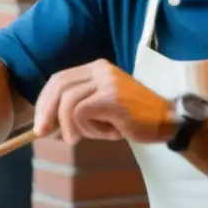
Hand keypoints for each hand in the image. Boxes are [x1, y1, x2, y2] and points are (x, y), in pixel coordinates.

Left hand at [33, 59, 176, 144]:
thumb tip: (47, 126)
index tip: (40, 123)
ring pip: (67, 102)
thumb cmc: (134, 119)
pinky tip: (106, 133)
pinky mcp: (111, 97)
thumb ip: (76, 111)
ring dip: (70, 126)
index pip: (59, 79)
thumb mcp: (101, 110)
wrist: (167, 122)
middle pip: (58, 86)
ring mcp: (106, 81)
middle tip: (44, 133)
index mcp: (96, 68)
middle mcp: (100, 69)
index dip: (44, 101)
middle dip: (45, 112)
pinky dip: (86, 129)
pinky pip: (80, 113)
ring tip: (82, 138)